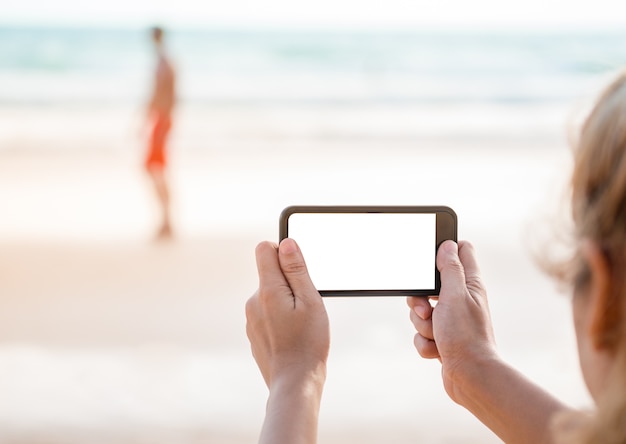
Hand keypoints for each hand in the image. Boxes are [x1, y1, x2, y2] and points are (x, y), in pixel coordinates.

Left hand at [246, 238, 329, 388]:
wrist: (294, 383)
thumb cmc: (308, 343)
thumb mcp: (310, 301)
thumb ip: (296, 270)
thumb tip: (286, 243)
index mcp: (267, 290)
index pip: (264, 249)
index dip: (284, 251)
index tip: (298, 268)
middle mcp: (253, 302)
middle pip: (269, 273)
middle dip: (289, 280)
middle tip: (306, 304)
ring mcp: (251, 319)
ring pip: (269, 295)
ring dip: (285, 300)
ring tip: (301, 323)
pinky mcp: (254, 333)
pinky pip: (267, 313)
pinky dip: (280, 317)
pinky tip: (292, 334)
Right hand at [407, 240, 497, 402]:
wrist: (470, 377)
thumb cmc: (465, 336)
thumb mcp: (454, 295)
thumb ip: (450, 268)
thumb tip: (448, 245)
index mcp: (469, 284)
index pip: (461, 251)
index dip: (445, 250)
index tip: (432, 259)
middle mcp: (461, 300)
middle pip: (429, 286)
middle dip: (420, 299)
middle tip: (428, 309)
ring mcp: (451, 321)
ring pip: (421, 312)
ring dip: (422, 325)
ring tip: (437, 334)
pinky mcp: (443, 339)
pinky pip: (421, 334)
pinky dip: (425, 342)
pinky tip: (438, 350)